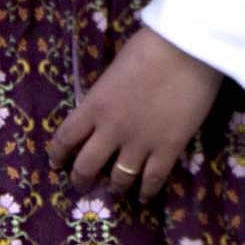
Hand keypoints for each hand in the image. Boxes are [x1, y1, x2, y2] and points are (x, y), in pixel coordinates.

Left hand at [49, 28, 223, 192]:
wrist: (188, 50)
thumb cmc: (150, 48)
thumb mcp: (114, 70)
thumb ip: (105, 94)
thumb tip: (103, 107)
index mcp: (94, 105)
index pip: (65, 138)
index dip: (58, 154)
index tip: (57, 163)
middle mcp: (111, 130)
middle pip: (86, 166)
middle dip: (81, 179)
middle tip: (82, 185)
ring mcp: (140, 143)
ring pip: (119, 179)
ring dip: (115, 187)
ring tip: (116, 190)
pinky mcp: (167, 149)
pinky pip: (152, 180)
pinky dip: (146, 192)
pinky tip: (144, 197)